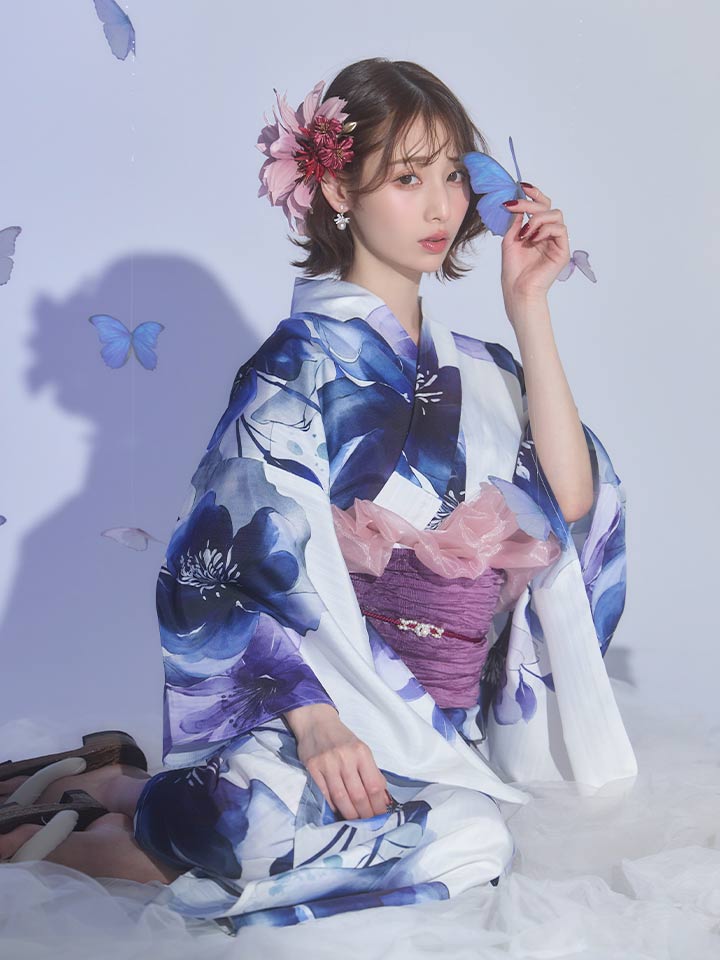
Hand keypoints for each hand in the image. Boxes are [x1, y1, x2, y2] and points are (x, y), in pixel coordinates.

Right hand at [289, 705, 392, 819]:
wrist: (316, 722)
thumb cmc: (343, 739)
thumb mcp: (362, 750)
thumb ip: (372, 773)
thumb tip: (383, 800)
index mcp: (361, 752)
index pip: (374, 785)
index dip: (379, 805)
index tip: (381, 817)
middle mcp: (345, 758)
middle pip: (358, 795)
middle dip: (365, 814)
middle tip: (369, 824)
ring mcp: (327, 763)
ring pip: (341, 798)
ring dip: (350, 814)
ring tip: (355, 822)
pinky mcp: (312, 767)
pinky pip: (324, 793)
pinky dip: (333, 805)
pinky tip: (339, 811)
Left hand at [500, 184, 571, 309]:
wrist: (517, 290)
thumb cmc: (513, 271)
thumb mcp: (510, 240)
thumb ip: (516, 222)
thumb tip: (518, 204)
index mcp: (537, 231)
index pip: (541, 207)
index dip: (534, 194)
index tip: (521, 186)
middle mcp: (548, 235)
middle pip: (548, 207)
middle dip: (531, 203)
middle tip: (515, 205)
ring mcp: (557, 242)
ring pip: (555, 215)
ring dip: (537, 219)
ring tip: (525, 233)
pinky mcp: (563, 250)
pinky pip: (560, 229)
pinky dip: (545, 230)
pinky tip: (533, 239)